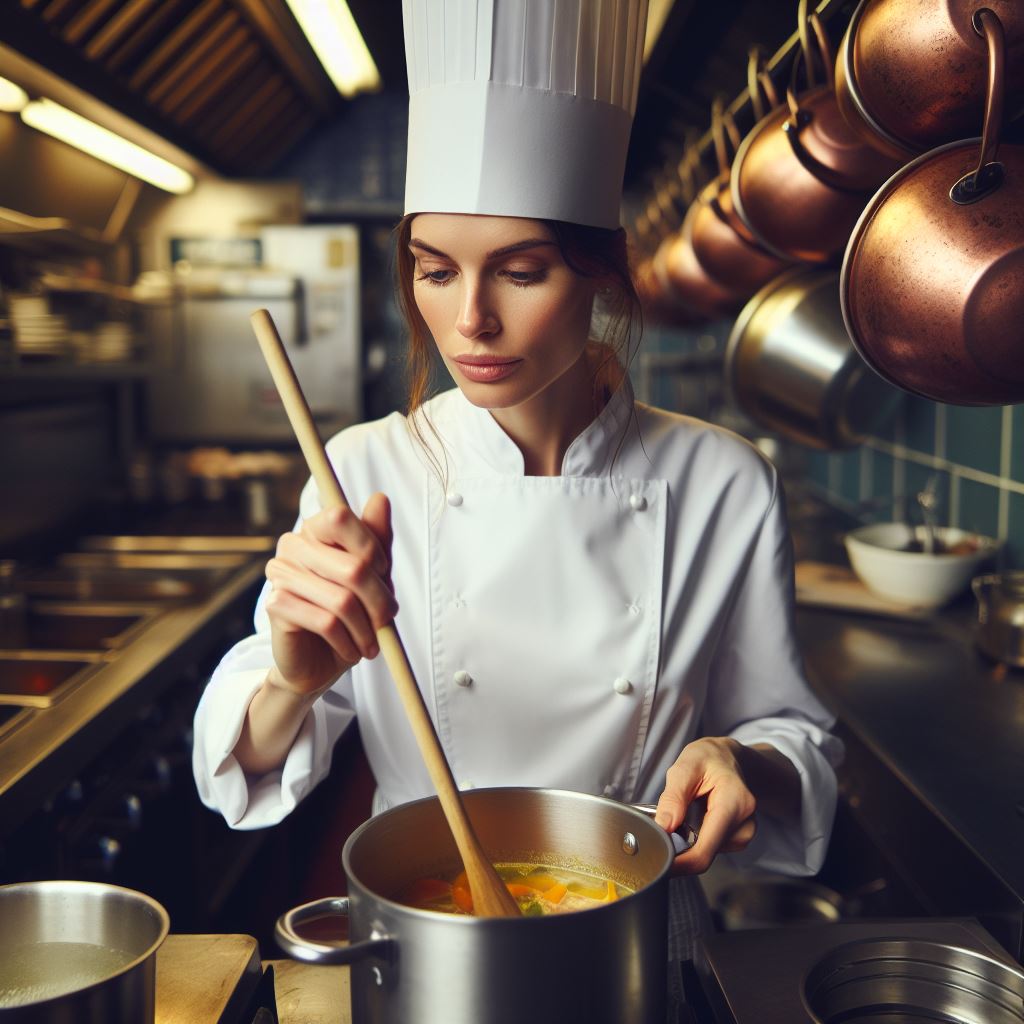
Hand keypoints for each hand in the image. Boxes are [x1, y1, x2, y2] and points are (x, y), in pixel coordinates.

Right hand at [263, 493, 397, 695]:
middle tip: (386, 620)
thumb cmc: (350, 614)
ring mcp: (280, 573)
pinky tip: (351, 649)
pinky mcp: (275, 605)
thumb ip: (377, 539)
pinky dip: (347, 641)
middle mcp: (293, 545)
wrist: (319, 662)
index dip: (372, 549)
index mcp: (316, 530)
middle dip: (380, 600)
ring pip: (343, 600)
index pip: (341, 517)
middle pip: (354, 567)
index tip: (384, 574)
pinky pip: (326, 622)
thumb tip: (380, 498)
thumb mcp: (374, 576)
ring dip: (366, 628)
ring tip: (371, 643)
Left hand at [653, 737, 756, 875]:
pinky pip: (712, 848)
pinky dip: (698, 839)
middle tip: (661, 829)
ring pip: (707, 853)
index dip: (680, 863)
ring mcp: (745, 831)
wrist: (728, 757)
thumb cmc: (707, 758)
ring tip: (686, 813)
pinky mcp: (740, 837)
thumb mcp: (685, 766)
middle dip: (680, 849)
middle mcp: (745, 821)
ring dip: (689, 841)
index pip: (706, 850)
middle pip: (705, 854)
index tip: (658, 863)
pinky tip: (698, 818)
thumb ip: (673, 797)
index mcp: (734, 802)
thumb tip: (663, 828)